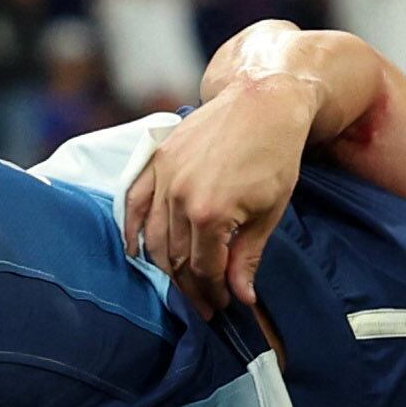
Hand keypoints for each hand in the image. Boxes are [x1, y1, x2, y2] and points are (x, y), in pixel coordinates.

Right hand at [118, 68, 319, 313]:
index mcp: (210, 214)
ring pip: (153, 237)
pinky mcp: (157, 159)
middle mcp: (179, 198)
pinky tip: (134, 251)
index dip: (213, 292)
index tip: (222, 305)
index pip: (204, 268)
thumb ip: (248, 256)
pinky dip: (131, 228)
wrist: (262, 101)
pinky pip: (134, 201)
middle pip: (176, 258)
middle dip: (190, 286)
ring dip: (163, 266)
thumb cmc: (275, 156)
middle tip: (203, 303)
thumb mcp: (270, 212)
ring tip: (178, 282)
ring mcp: (164, 177)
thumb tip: (242, 297)